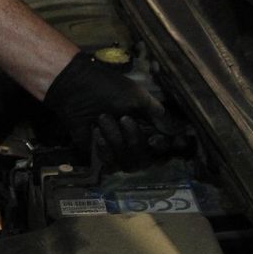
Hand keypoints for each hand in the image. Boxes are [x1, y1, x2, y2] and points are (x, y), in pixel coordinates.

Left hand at [43, 50, 176, 162]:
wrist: (75, 90)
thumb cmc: (107, 88)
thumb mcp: (137, 96)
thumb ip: (157, 113)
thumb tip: (177, 131)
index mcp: (146, 126)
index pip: (163, 148)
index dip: (163, 148)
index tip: (156, 140)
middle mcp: (135, 141)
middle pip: (147, 159)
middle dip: (134, 139)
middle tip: (123, 119)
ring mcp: (118, 150)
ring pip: (129, 163)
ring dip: (116, 139)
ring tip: (102, 118)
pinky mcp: (101, 156)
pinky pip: (111, 165)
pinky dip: (105, 148)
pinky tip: (96, 132)